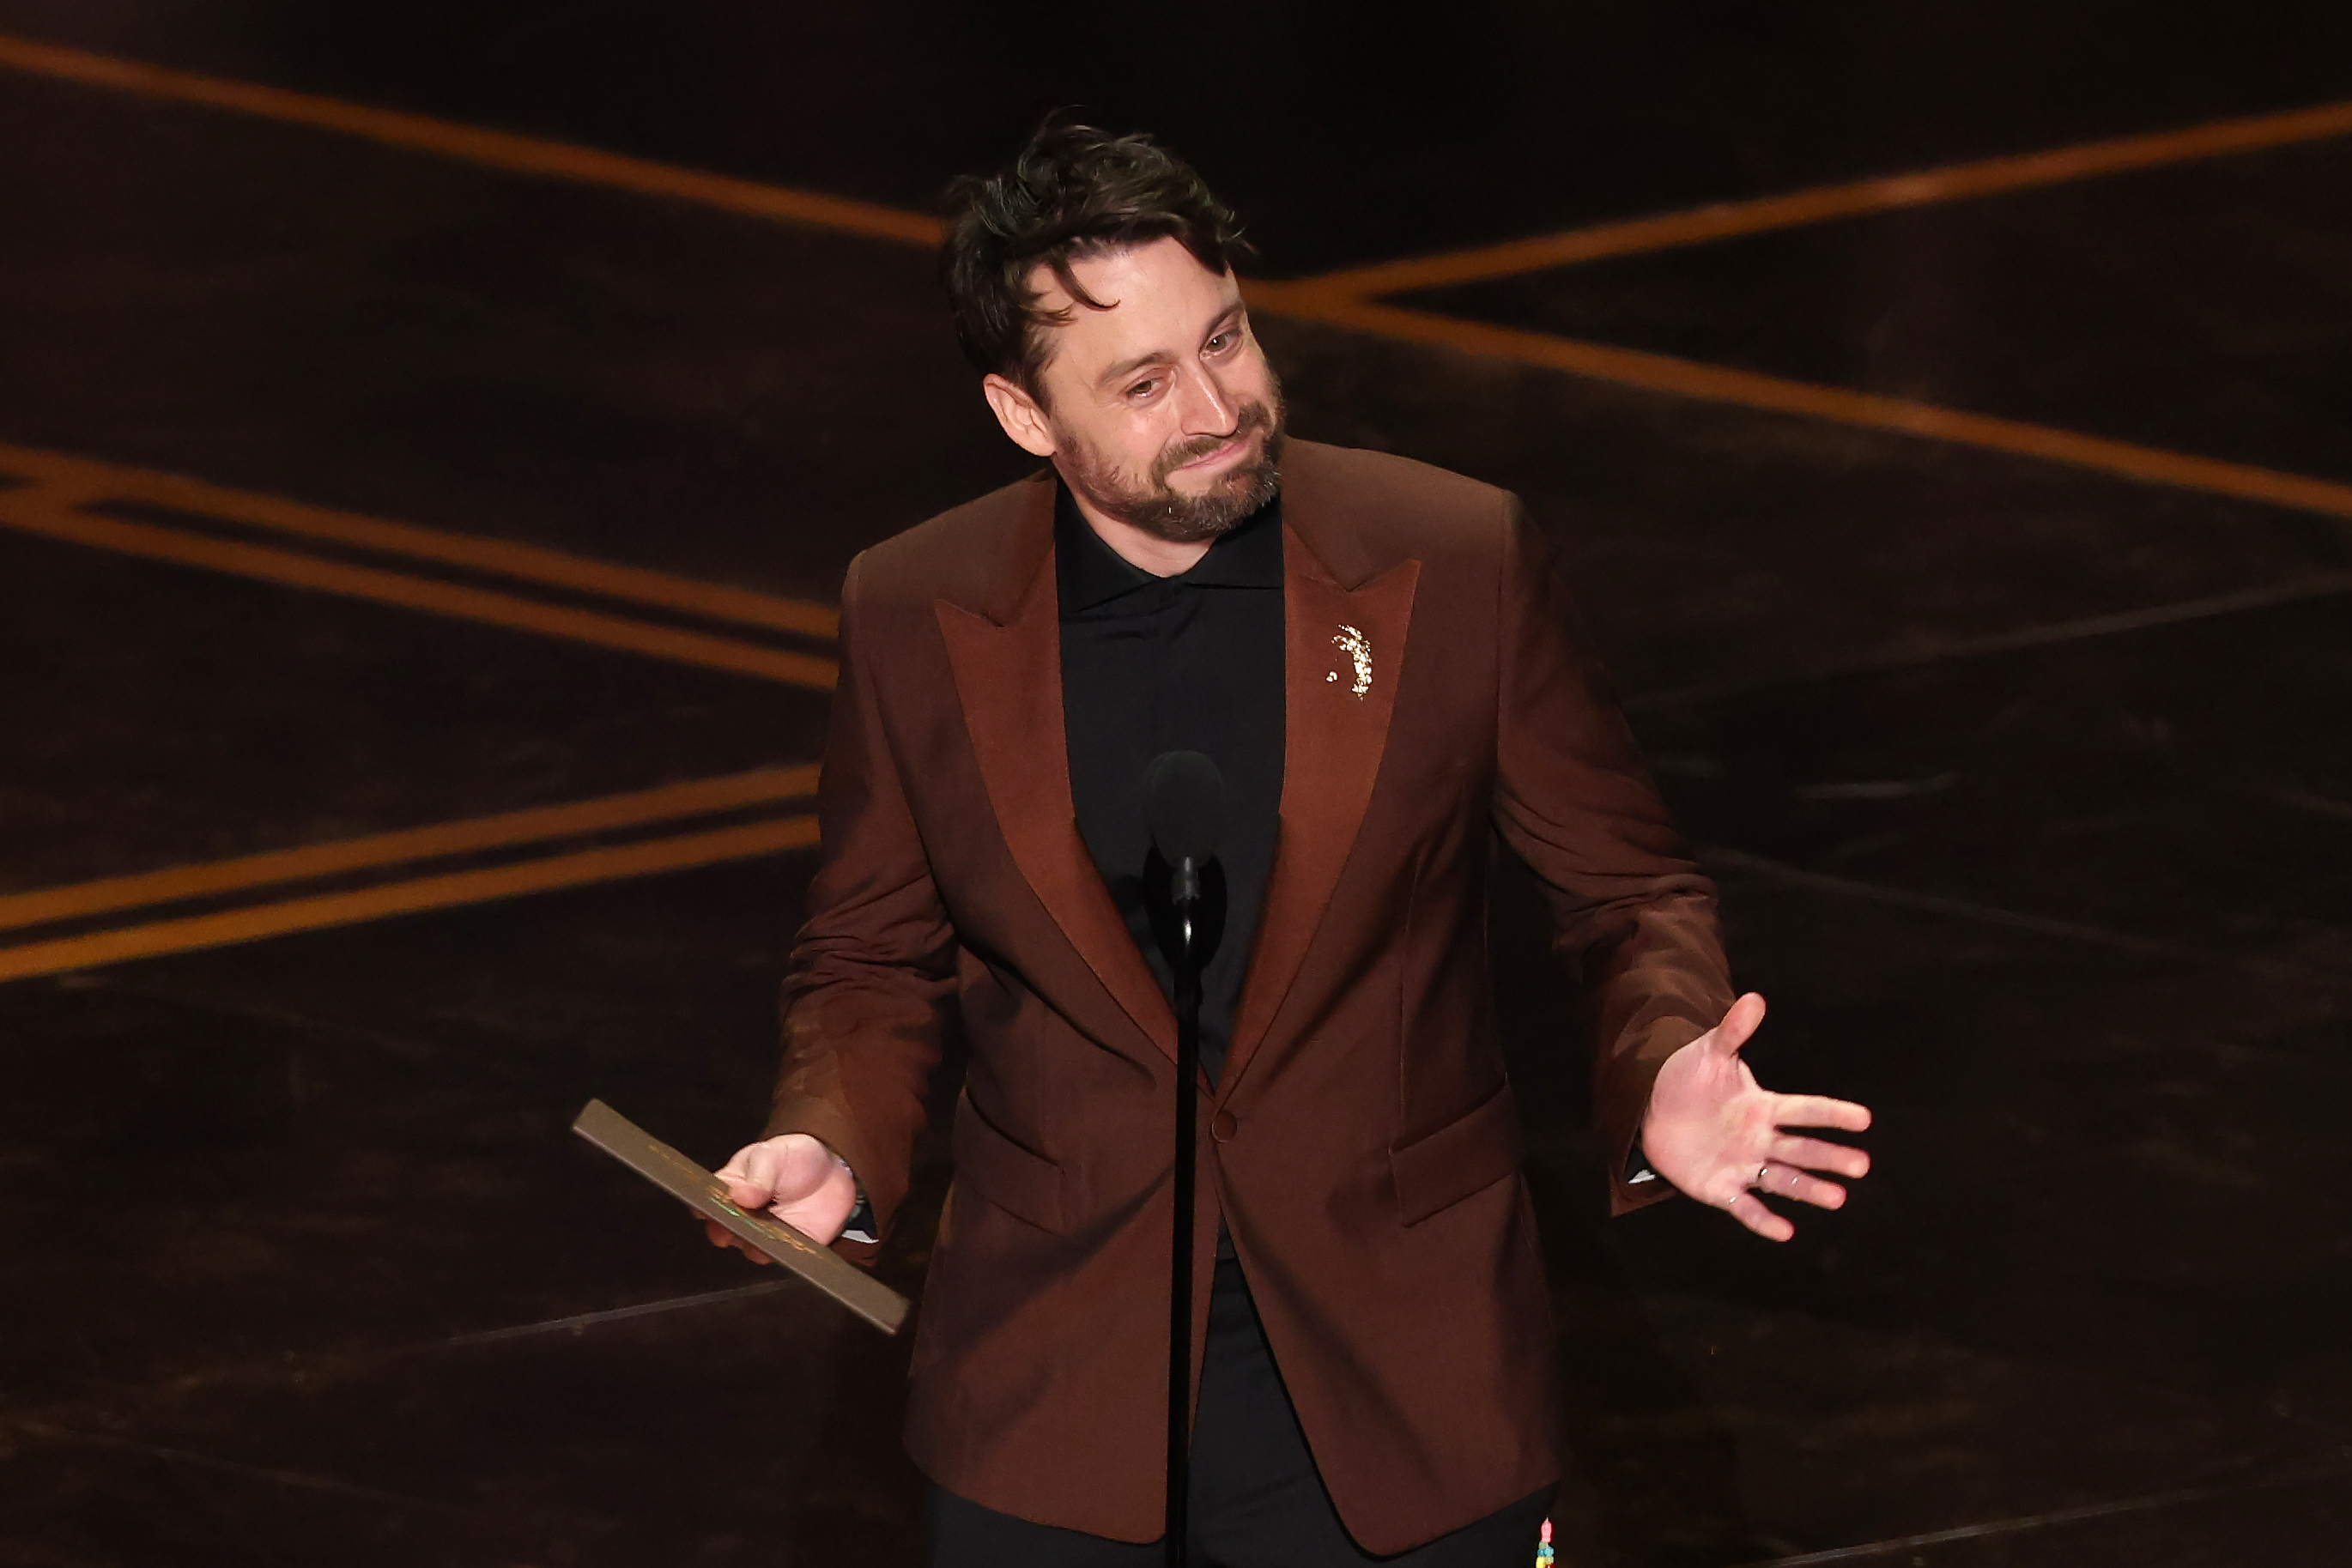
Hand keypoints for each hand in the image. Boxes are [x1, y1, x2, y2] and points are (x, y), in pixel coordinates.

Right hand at [703, 1134, 860, 1260]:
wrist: (832, 1171)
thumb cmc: (794, 1158)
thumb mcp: (773, 1154)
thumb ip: (758, 1173)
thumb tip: (740, 1195)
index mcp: (729, 1190)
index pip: (706, 1204)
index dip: (705, 1208)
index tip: (709, 1208)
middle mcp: (740, 1218)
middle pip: (723, 1231)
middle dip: (730, 1227)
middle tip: (744, 1216)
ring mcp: (762, 1236)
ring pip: (749, 1248)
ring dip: (758, 1241)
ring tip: (771, 1225)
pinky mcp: (786, 1249)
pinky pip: (779, 1257)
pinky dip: (782, 1251)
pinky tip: (789, 1239)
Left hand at [1640, 993, 1871, 1240]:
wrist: (1650, 1112)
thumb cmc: (1686, 1080)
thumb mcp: (1708, 1054)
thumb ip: (1733, 1032)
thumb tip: (1754, 998)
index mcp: (1763, 1107)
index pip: (1804, 1110)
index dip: (1832, 1114)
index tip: (1865, 1119)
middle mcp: (1760, 1139)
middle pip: (1801, 1149)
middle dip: (1830, 1157)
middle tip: (1861, 1165)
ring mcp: (1743, 1166)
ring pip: (1782, 1180)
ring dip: (1809, 1190)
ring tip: (1838, 1198)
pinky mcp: (1721, 1189)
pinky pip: (1746, 1207)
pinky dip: (1764, 1220)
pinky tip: (1786, 1232)